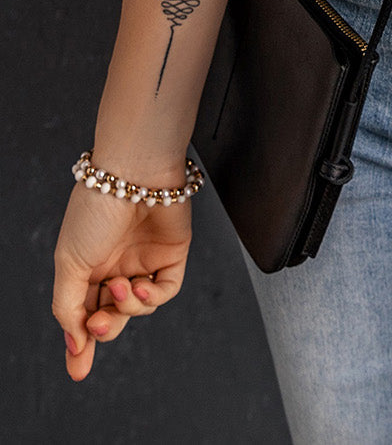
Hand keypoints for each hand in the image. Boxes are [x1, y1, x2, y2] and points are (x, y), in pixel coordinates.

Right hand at [52, 177, 192, 380]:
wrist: (134, 174)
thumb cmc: (96, 209)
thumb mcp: (69, 263)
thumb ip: (69, 307)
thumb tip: (74, 345)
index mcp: (87, 265)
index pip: (84, 311)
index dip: (81, 340)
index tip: (78, 368)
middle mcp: (116, 264)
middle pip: (113, 314)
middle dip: (105, 328)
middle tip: (98, 327)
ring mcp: (144, 259)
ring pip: (139, 306)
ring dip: (128, 307)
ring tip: (120, 288)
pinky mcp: (171, 255)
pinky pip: (164, 290)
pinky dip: (152, 297)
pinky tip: (140, 287)